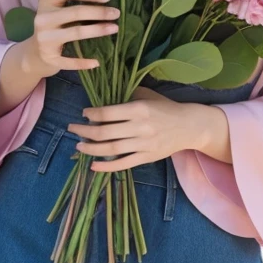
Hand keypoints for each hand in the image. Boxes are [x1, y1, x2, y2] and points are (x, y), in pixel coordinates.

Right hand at [27, 0, 119, 77]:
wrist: (34, 53)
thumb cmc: (54, 26)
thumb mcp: (56, 10)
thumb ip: (73, 2)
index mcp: (46, 2)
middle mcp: (42, 19)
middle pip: (76, 12)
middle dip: (99, 12)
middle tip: (116, 13)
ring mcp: (44, 39)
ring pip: (76, 32)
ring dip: (98, 30)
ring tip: (114, 28)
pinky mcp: (49, 57)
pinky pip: (70, 60)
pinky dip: (84, 62)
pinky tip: (97, 62)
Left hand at [67, 85, 204, 170]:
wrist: (189, 126)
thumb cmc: (165, 108)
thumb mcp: (147, 96)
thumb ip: (127, 96)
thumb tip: (103, 99)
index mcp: (139, 109)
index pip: (107, 113)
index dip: (91, 114)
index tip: (84, 113)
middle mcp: (140, 127)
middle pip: (105, 132)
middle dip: (84, 131)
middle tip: (72, 129)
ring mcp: (143, 144)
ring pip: (111, 148)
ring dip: (91, 148)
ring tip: (79, 145)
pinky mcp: (147, 157)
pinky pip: (123, 164)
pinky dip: (107, 166)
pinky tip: (94, 165)